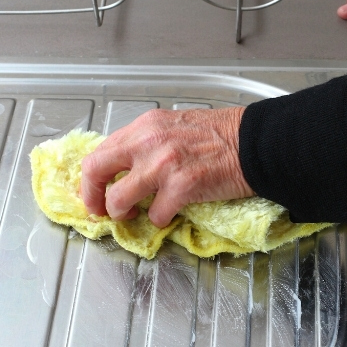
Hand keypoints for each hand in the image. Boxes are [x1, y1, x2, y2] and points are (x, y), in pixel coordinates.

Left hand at [80, 107, 252, 227]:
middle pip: (95, 171)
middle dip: (92, 197)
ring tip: (134, 213)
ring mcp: (162, 165)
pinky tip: (170, 213)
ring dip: (122, 213)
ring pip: (118, 200)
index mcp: (143, 127)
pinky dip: (160, 219)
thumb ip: (144, 144)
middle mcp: (147, 142)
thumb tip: (121, 168)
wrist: (255, 143)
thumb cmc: (217, 136)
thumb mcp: (171, 127)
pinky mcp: (181, 187)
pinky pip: (156, 214)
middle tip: (101, 210)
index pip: (99, 153)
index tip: (96, 192)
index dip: (92, 179)